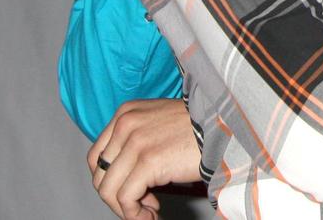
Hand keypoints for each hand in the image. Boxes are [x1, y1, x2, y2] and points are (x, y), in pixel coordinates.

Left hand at [88, 98, 201, 218]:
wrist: (225, 125)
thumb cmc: (199, 126)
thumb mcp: (159, 124)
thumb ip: (137, 142)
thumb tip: (128, 179)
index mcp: (126, 113)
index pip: (97, 156)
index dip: (110, 180)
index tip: (131, 191)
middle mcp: (125, 124)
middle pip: (100, 175)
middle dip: (118, 197)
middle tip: (142, 204)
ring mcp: (135, 142)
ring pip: (108, 190)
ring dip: (127, 210)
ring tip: (149, 212)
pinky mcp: (148, 162)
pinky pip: (126, 199)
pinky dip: (135, 214)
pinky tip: (153, 214)